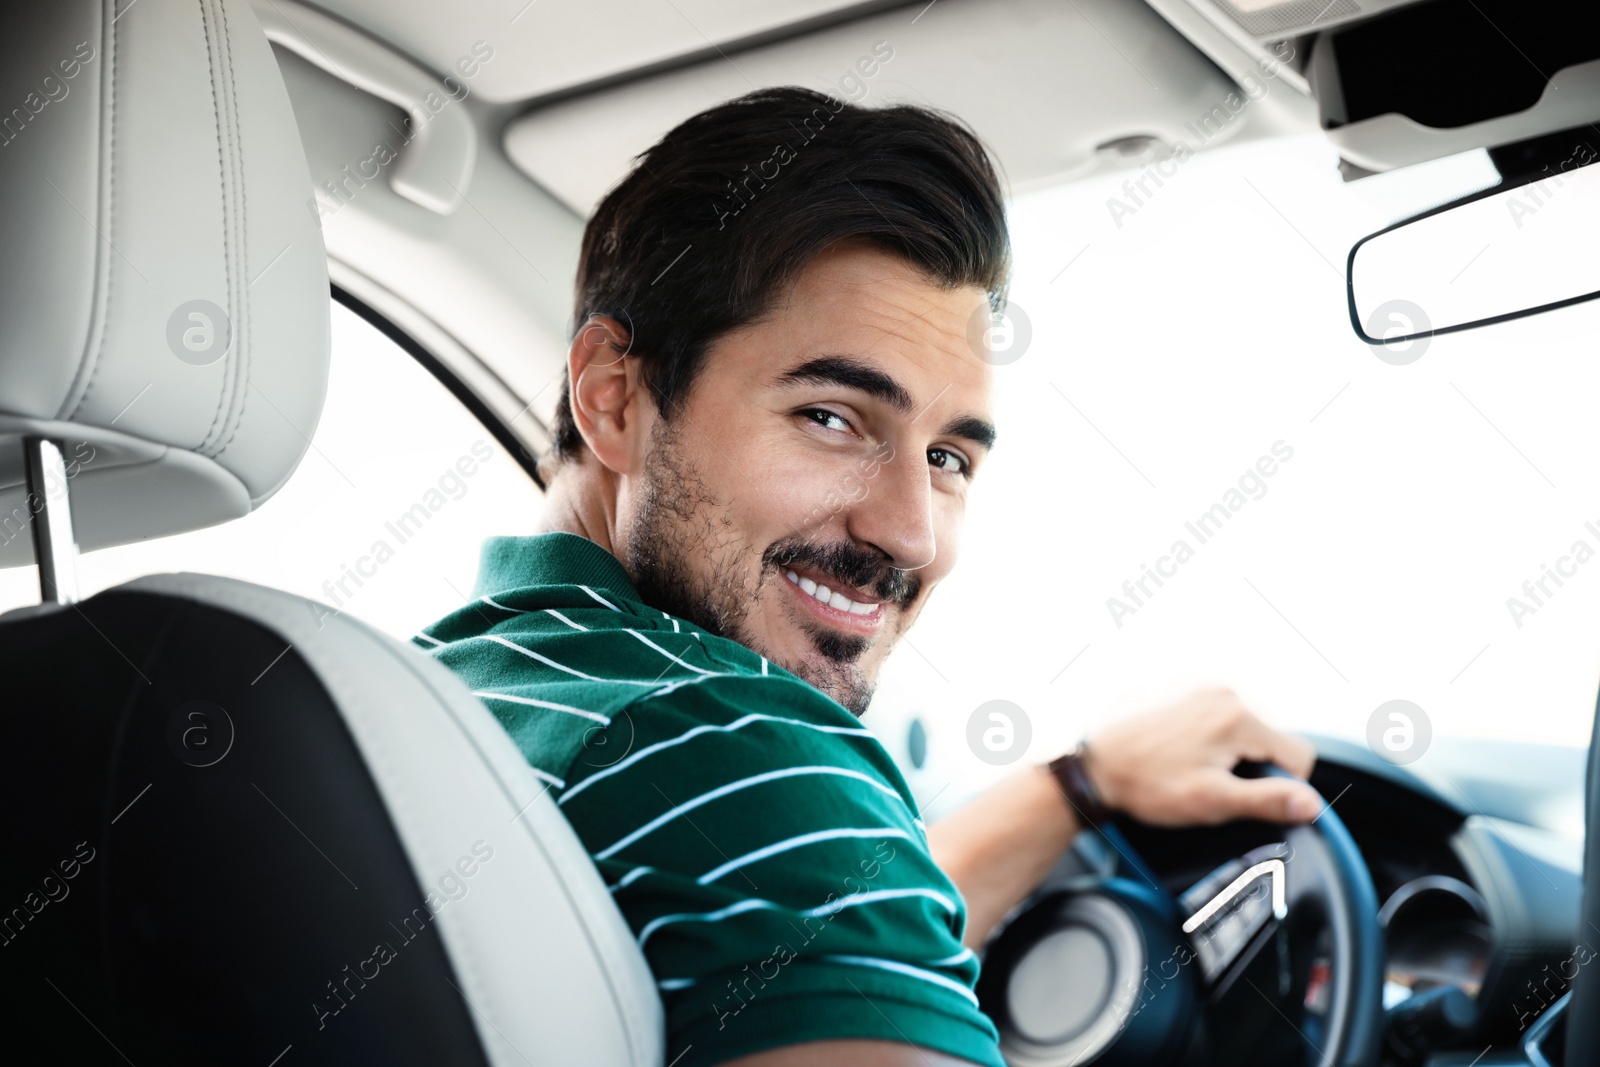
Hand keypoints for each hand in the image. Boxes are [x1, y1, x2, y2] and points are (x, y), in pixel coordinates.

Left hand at [1083, 687, 1320, 826]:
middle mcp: (1220, 690)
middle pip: (1266, 736)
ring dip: (1226, 749)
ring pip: (1237, 724)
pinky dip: (1202, 733)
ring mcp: (1194, 684)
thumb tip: (1311, 803)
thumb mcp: (1211, 801)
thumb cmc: (1145, 784)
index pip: (1298, 754)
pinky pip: (1208, 712)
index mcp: (1238, 716)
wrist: (1089, 765)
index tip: (1251, 797)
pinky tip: (1174, 752)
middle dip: (1250, 764)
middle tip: (1211, 785)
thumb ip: (1267, 800)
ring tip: (1188, 769)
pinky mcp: (1173, 686)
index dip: (1284, 785)